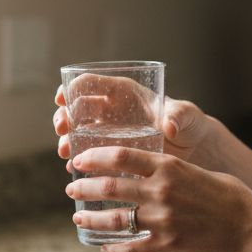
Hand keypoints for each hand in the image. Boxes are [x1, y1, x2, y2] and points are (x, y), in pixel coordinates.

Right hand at [53, 84, 214, 165]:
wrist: (190, 149)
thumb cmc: (188, 124)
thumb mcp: (186, 116)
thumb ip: (179, 116)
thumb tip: (169, 124)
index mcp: (124, 92)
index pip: (91, 83)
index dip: (72, 87)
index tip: (61, 98)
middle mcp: (111, 110)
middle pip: (77, 108)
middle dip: (64, 116)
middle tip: (61, 129)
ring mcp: (108, 132)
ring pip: (77, 132)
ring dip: (66, 140)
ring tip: (65, 152)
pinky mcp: (110, 152)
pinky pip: (88, 154)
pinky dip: (78, 160)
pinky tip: (74, 169)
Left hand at [64, 145, 251, 251]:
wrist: (250, 224)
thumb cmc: (227, 193)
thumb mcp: (196, 169)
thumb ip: (168, 169)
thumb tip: (143, 167)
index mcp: (168, 167)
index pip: (120, 157)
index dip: (94, 158)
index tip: (79, 161)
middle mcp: (161, 191)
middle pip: (110, 187)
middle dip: (84, 188)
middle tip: (72, 189)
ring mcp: (163, 220)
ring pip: (116, 220)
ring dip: (91, 220)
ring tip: (78, 219)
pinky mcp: (168, 244)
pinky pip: (133, 249)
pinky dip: (115, 250)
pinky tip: (105, 249)